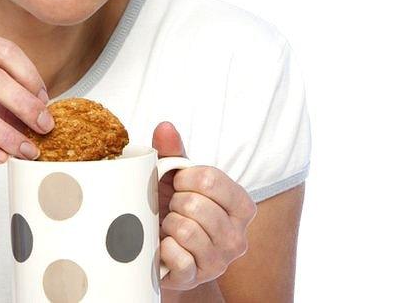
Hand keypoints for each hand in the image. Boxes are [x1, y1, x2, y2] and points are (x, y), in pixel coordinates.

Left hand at [153, 122, 257, 290]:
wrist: (164, 253)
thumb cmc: (174, 209)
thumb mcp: (176, 179)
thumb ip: (173, 152)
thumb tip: (165, 127)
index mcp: (241, 205)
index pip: (210, 179)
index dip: (184, 178)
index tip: (178, 184)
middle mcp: (238, 236)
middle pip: (196, 205)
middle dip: (174, 203)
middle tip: (173, 209)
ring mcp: (220, 261)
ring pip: (186, 230)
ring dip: (167, 225)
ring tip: (169, 227)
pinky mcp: (198, 278)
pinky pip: (177, 258)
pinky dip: (163, 249)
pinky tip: (164, 247)